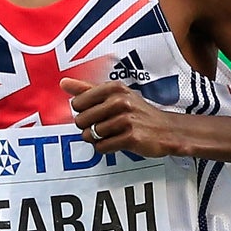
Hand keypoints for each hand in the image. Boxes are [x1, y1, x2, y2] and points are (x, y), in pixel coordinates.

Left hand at [61, 77, 179, 156]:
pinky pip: (102, 146)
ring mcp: (125, 120)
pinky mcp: (130, 137)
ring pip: (91, 135)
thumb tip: (63, 83)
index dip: (82, 112)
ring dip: (97, 138)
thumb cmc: (138, 112)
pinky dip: (104, 147)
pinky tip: (115, 142)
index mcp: (114, 88)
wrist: (166, 129)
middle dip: (87, 127)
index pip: (77, 103)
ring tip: (110, 134)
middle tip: (103, 125)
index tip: (94, 113)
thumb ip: (88, 89)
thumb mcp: (116, 95)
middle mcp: (120, 101)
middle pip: (81, 120)